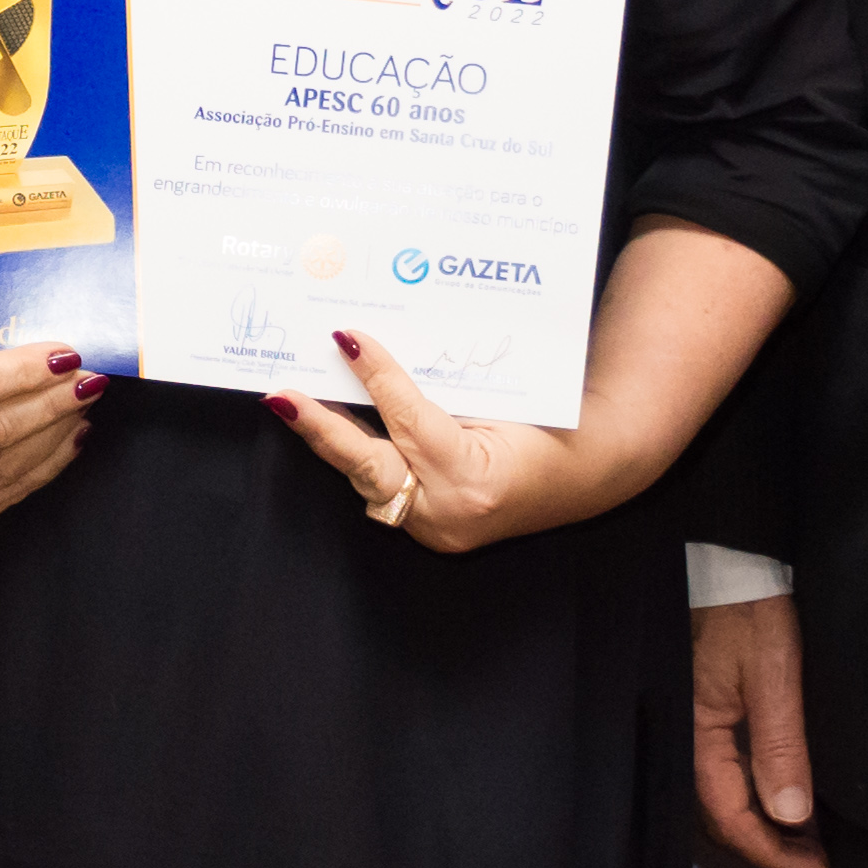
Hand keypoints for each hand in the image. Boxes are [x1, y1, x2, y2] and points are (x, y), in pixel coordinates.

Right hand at [0, 342, 99, 536]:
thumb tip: (41, 349)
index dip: (24, 371)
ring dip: (57, 431)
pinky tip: (68, 436)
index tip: (67, 353)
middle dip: (52, 401)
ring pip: (10, 465)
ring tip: (84, 401)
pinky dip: (45, 463)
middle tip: (90, 377)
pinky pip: (7, 492)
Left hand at [266, 328, 653, 553]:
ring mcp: (436, 527)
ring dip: (332, 439)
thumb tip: (379, 349)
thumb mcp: (501, 397)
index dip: (378, 377)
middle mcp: (449, 511)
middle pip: (368, 465)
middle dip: (322, 428)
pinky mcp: (428, 528)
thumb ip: (441, 384)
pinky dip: (360, 454)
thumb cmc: (551, 425)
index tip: (347, 338)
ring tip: (293, 400)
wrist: (586, 473)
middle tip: (281, 394)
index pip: (412, 419)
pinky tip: (333, 423)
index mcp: (476, 478)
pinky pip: (381, 487)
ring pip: (367, 480)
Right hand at [690, 593, 828, 867]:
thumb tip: (791, 817)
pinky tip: (796, 808)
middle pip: (725, 822)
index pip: (732, 821)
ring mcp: (700, 733)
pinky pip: (734, 779)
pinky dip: (765, 803)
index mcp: (698, 737)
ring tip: (816, 851)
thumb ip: (779, 745)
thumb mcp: (773, 676)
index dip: (777, 857)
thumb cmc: (751, 613)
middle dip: (774, 856)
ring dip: (771, 834)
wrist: (732, 564)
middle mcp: (692, 743)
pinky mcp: (714, 720)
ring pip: (729, 804)